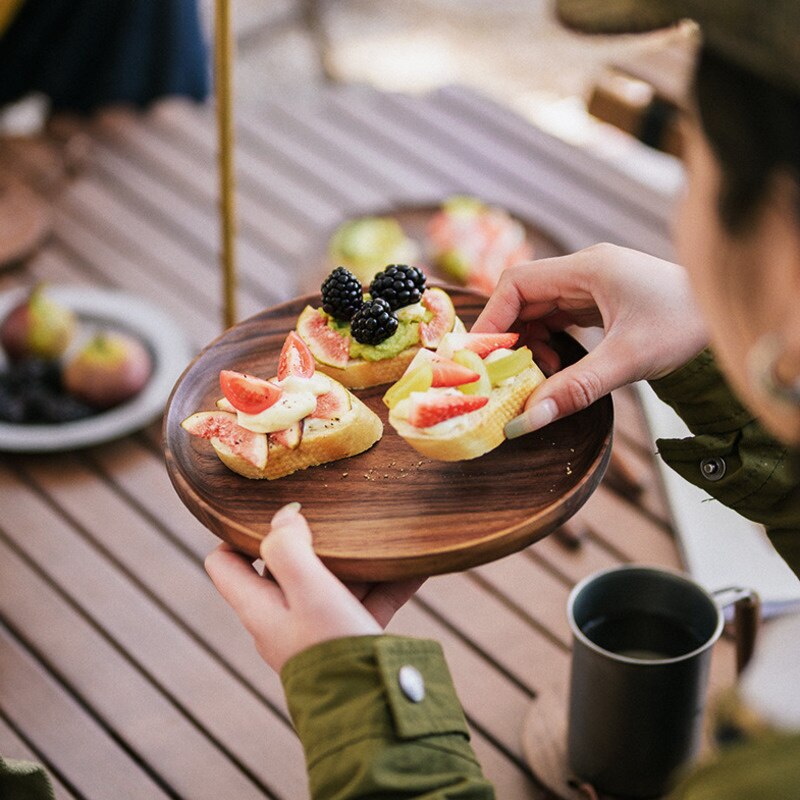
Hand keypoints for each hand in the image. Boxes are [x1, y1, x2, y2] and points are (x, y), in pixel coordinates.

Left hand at [205, 503, 423, 672]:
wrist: (374, 710)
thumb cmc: (333, 647)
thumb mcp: (308, 590)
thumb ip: (287, 548)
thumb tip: (284, 516)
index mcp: (259, 607)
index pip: (224, 563)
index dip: (238, 534)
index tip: (269, 511)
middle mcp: (282, 619)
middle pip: (282, 567)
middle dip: (309, 540)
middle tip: (333, 515)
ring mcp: (316, 630)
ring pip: (330, 582)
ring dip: (353, 560)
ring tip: (379, 534)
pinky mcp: (349, 639)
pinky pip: (366, 601)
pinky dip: (385, 582)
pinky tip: (414, 566)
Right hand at [472, 243, 707, 435]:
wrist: (732, 322)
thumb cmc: (688, 326)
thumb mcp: (628, 359)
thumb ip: (575, 389)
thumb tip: (527, 420)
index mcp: (587, 268)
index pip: (517, 282)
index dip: (493, 318)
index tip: (480, 356)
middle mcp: (585, 271)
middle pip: (524, 297)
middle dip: (509, 335)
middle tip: (499, 373)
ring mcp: (594, 286)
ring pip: (540, 310)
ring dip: (529, 342)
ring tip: (533, 375)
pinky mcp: (602, 302)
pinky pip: (559, 319)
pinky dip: (548, 343)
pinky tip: (553, 367)